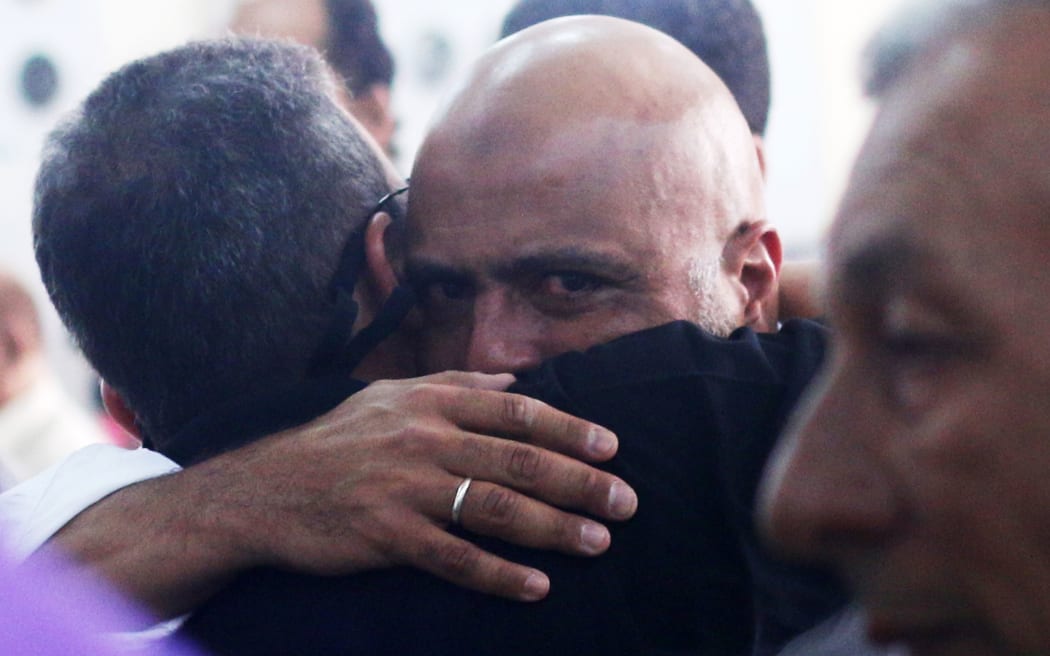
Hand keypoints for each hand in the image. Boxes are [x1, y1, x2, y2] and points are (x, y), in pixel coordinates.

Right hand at [197, 371, 635, 601]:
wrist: (267, 488)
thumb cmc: (338, 439)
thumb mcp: (393, 394)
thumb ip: (456, 384)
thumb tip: (513, 382)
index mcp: (432, 403)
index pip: (516, 413)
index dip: (568, 429)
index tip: (610, 447)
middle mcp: (425, 440)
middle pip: (518, 461)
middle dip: (580, 482)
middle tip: (625, 502)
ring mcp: (406, 488)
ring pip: (494, 507)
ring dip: (553, 527)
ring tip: (597, 541)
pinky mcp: (387, 535)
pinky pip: (454, 557)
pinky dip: (498, 574)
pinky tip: (535, 586)